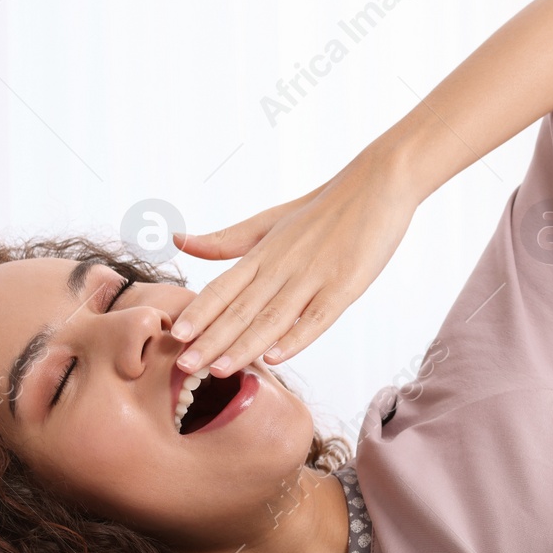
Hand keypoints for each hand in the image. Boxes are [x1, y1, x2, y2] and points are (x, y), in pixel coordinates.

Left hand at [170, 149, 417, 375]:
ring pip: (273, 317)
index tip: (174, 336)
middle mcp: (282, 265)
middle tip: (184, 366)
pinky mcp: (346, 284)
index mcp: (263, 253)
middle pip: (241, 308)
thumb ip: (226, 241)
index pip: (223, 287)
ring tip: (219, 370)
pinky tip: (277, 357)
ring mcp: (314, 276)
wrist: (378, 182)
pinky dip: (297, 337)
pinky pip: (318, 316)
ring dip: (244, 346)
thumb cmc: (324, 207)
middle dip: (211, 340)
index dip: (199, 313)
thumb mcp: (270, 221)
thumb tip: (178, 240)